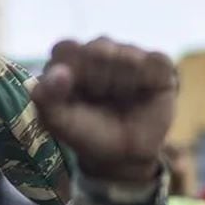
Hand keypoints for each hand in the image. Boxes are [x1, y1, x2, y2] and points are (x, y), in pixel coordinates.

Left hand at [31, 38, 176, 182]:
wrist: (124, 156)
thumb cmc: (88, 134)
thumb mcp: (59, 122)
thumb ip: (47, 98)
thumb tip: (59, 72)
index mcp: (71, 58)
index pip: (67, 49)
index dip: (73, 74)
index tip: (76, 97)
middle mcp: (100, 49)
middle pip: (98, 49)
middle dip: (98, 81)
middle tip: (100, 100)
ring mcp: (130, 54)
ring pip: (128, 56)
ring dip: (122, 85)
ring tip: (121, 100)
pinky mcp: (158, 65)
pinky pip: (155, 61)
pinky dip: (147, 81)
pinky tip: (142, 94)